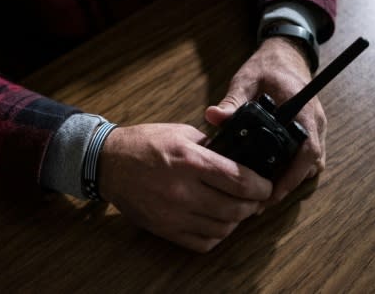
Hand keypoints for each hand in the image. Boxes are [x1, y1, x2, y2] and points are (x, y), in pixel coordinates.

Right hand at [98, 123, 271, 252]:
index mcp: (189, 161)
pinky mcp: (164, 228)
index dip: (261, 186)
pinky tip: (216, 223)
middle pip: (234, 209)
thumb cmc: (143, 144)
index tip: (265, 186)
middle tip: (255, 199)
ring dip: (236, 221)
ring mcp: (172, 214)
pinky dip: (216, 236)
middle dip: (253, 205)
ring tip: (236, 209)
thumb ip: (210, 146)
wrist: (108, 163)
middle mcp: (183, 190)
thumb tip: (237, 159)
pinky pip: (201, 243)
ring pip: (221, 229)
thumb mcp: (180, 132)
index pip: (239, 181)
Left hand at [205, 37, 326, 205]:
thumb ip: (231, 100)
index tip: (272, 193)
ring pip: (310, 163)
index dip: (293, 176)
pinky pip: (305, 156)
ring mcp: (315, 127)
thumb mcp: (247, 80)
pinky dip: (290, 169)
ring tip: (261, 193)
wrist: (285, 53)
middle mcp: (315, 122)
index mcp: (304, 110)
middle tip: (260, 201)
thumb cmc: (267, 66)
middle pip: (311, 163)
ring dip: (290, 178)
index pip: (308, 150)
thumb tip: (212, 116)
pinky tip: (267, 176)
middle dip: (288, 184)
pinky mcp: (308, 130)